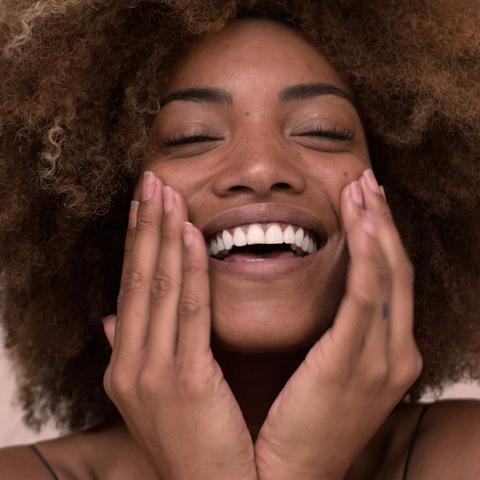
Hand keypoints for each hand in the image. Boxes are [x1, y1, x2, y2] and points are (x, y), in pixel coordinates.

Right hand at [103, 172, 256, 479]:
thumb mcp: (153, 398)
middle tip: (151, 181)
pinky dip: (189, 271)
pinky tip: (190, 235)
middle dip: (144, 227)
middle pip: (137, 280)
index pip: (129, 290)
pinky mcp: (184, 382)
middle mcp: (129, 365)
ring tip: (166, 194)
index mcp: (124, 367)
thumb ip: (132, 352)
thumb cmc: (194, 442)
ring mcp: (151, 375)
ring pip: (157, 289)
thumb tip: (112, 320)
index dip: (135, 245)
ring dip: (162, 236)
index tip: (141, 206)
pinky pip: (189, 313)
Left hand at [254, 170, 422, 479]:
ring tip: (361, 188)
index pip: (389, 281)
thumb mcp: (327, 375)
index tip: (364, 202)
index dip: (381, 237)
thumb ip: (334, 336)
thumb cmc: (301, 424)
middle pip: (395, 270)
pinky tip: (360, 222)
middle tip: (365, 181)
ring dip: (375, 227)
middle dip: (382, 221)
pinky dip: (367, 257)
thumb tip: (323, 300)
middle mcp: (395, 353)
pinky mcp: (352, 365)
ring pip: (386, 276)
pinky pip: (366, 298)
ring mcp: (381, 361)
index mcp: (387, 354)